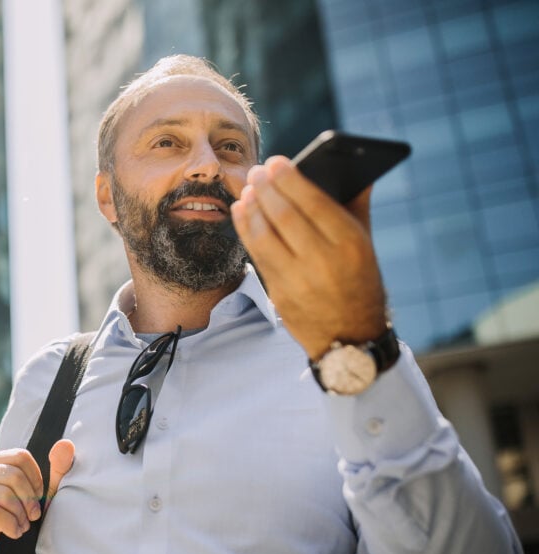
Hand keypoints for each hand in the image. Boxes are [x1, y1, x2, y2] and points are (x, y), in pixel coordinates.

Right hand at [0, 439, 75, 553]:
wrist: (8, 551)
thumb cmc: (24, 516)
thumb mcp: (45, 494)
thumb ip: (58, 469)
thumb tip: (66, 444)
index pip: (20, 457)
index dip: (35, 479)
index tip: (38, 497)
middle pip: (13, 476)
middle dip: (29, 500)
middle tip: (33, 517)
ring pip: (3, 495)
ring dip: (20, 516)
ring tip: (22, 526)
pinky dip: (10, 525)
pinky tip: (13, 533)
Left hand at [230, 156, 388, 358]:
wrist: (349, 337)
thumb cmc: (359, 282)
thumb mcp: (365, 245)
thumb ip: (357, 206)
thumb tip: (357, 168)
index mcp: (349, 244)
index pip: (314, 203)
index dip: (291, 180)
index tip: (277, 162)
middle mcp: (323, 262)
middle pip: (285, 217)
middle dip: (266, 190)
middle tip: (257, 171)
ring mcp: (298, 281)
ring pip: (264, 236)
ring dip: (251, 209)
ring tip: (247, 190)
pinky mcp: (279, 294)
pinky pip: (256, 256)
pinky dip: (246, 231)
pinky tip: (242, 213)